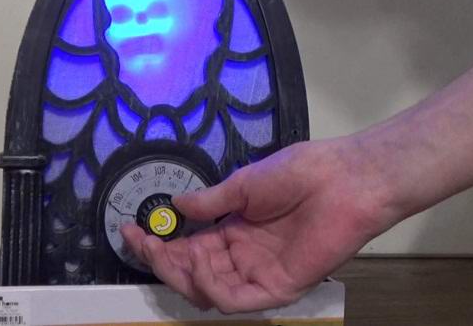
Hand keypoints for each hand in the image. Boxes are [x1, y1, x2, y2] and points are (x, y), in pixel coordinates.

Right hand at [121, 136, 398, 312]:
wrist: (342, 178)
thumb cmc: (299, 174)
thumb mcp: (243, 184)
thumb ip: (209, 202)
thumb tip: (176, 204)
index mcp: (233, 231)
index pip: (187, 247)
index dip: (157, 243)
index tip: (130, 231)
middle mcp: (242, 256)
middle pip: (192, 274)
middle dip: (162, 262)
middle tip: (145, 243)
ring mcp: (259, 274)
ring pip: (208, 293)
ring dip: (183, 275)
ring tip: (172, 251)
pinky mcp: (278, 287)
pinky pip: (236, 299)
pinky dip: (212, 286)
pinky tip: (200, 262)